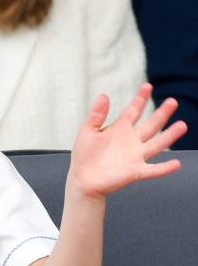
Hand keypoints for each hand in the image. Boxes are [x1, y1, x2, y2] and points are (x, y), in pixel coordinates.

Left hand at [70, 83, 186, 198]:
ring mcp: (135, 156)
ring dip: (169, 136)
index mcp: (119, 129)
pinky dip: (164, 168)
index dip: (140, 99)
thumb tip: (103, 95)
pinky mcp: (135, 171)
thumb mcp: (87, 132)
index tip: (147, 86)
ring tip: (182, 126)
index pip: (133, 111)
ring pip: (156, 144)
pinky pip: (153, 170)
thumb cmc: (84, 156)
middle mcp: (131, 141)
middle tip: (172, 101)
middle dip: (161, 114)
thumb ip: (96, 115)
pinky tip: (175, 164)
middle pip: (150, 125)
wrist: (83, 180)